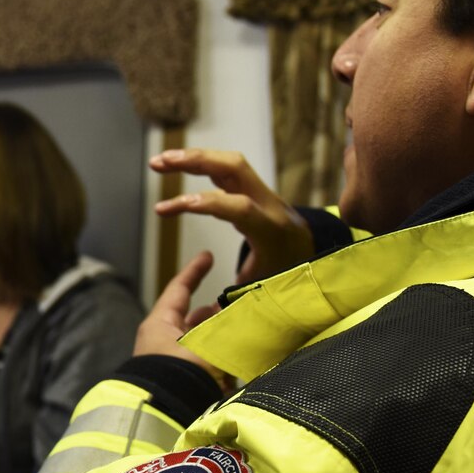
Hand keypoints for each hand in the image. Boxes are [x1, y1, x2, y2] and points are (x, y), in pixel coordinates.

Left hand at [135, 251, 231, 390]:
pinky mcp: (182, 383)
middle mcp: (163, 341)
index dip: (195, 271)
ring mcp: (172, 363)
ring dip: (221, 340)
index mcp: (160, 324)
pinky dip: (221, 364)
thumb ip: (224, 328)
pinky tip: (238, 366)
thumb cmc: (178, 373)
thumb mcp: (204, 344)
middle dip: (214, 313)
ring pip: (202, 343)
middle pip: (193, 318)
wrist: (162, 416)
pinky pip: (204, 367)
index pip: (179, 289)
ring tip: (243, 335)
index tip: (208, 255)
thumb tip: (238, 314)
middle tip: (233, 307)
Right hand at [149, 148, 310, 283]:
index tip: (172, 207)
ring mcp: (262, 191)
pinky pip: (228, 169)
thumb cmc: (289, 273)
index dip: (205, 204)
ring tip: (160, 162)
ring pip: (230, 162)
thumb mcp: (266, 288)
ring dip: (194, 157)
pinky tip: (179, 165)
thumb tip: (213, 315)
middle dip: (195, 161)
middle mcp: (269, 203)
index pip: (239, 207)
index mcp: (272, 229)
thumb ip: (239, 296)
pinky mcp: (254, 188)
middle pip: (235, 167)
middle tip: (158, 164)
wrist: (315, 254)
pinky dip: (202, 164)